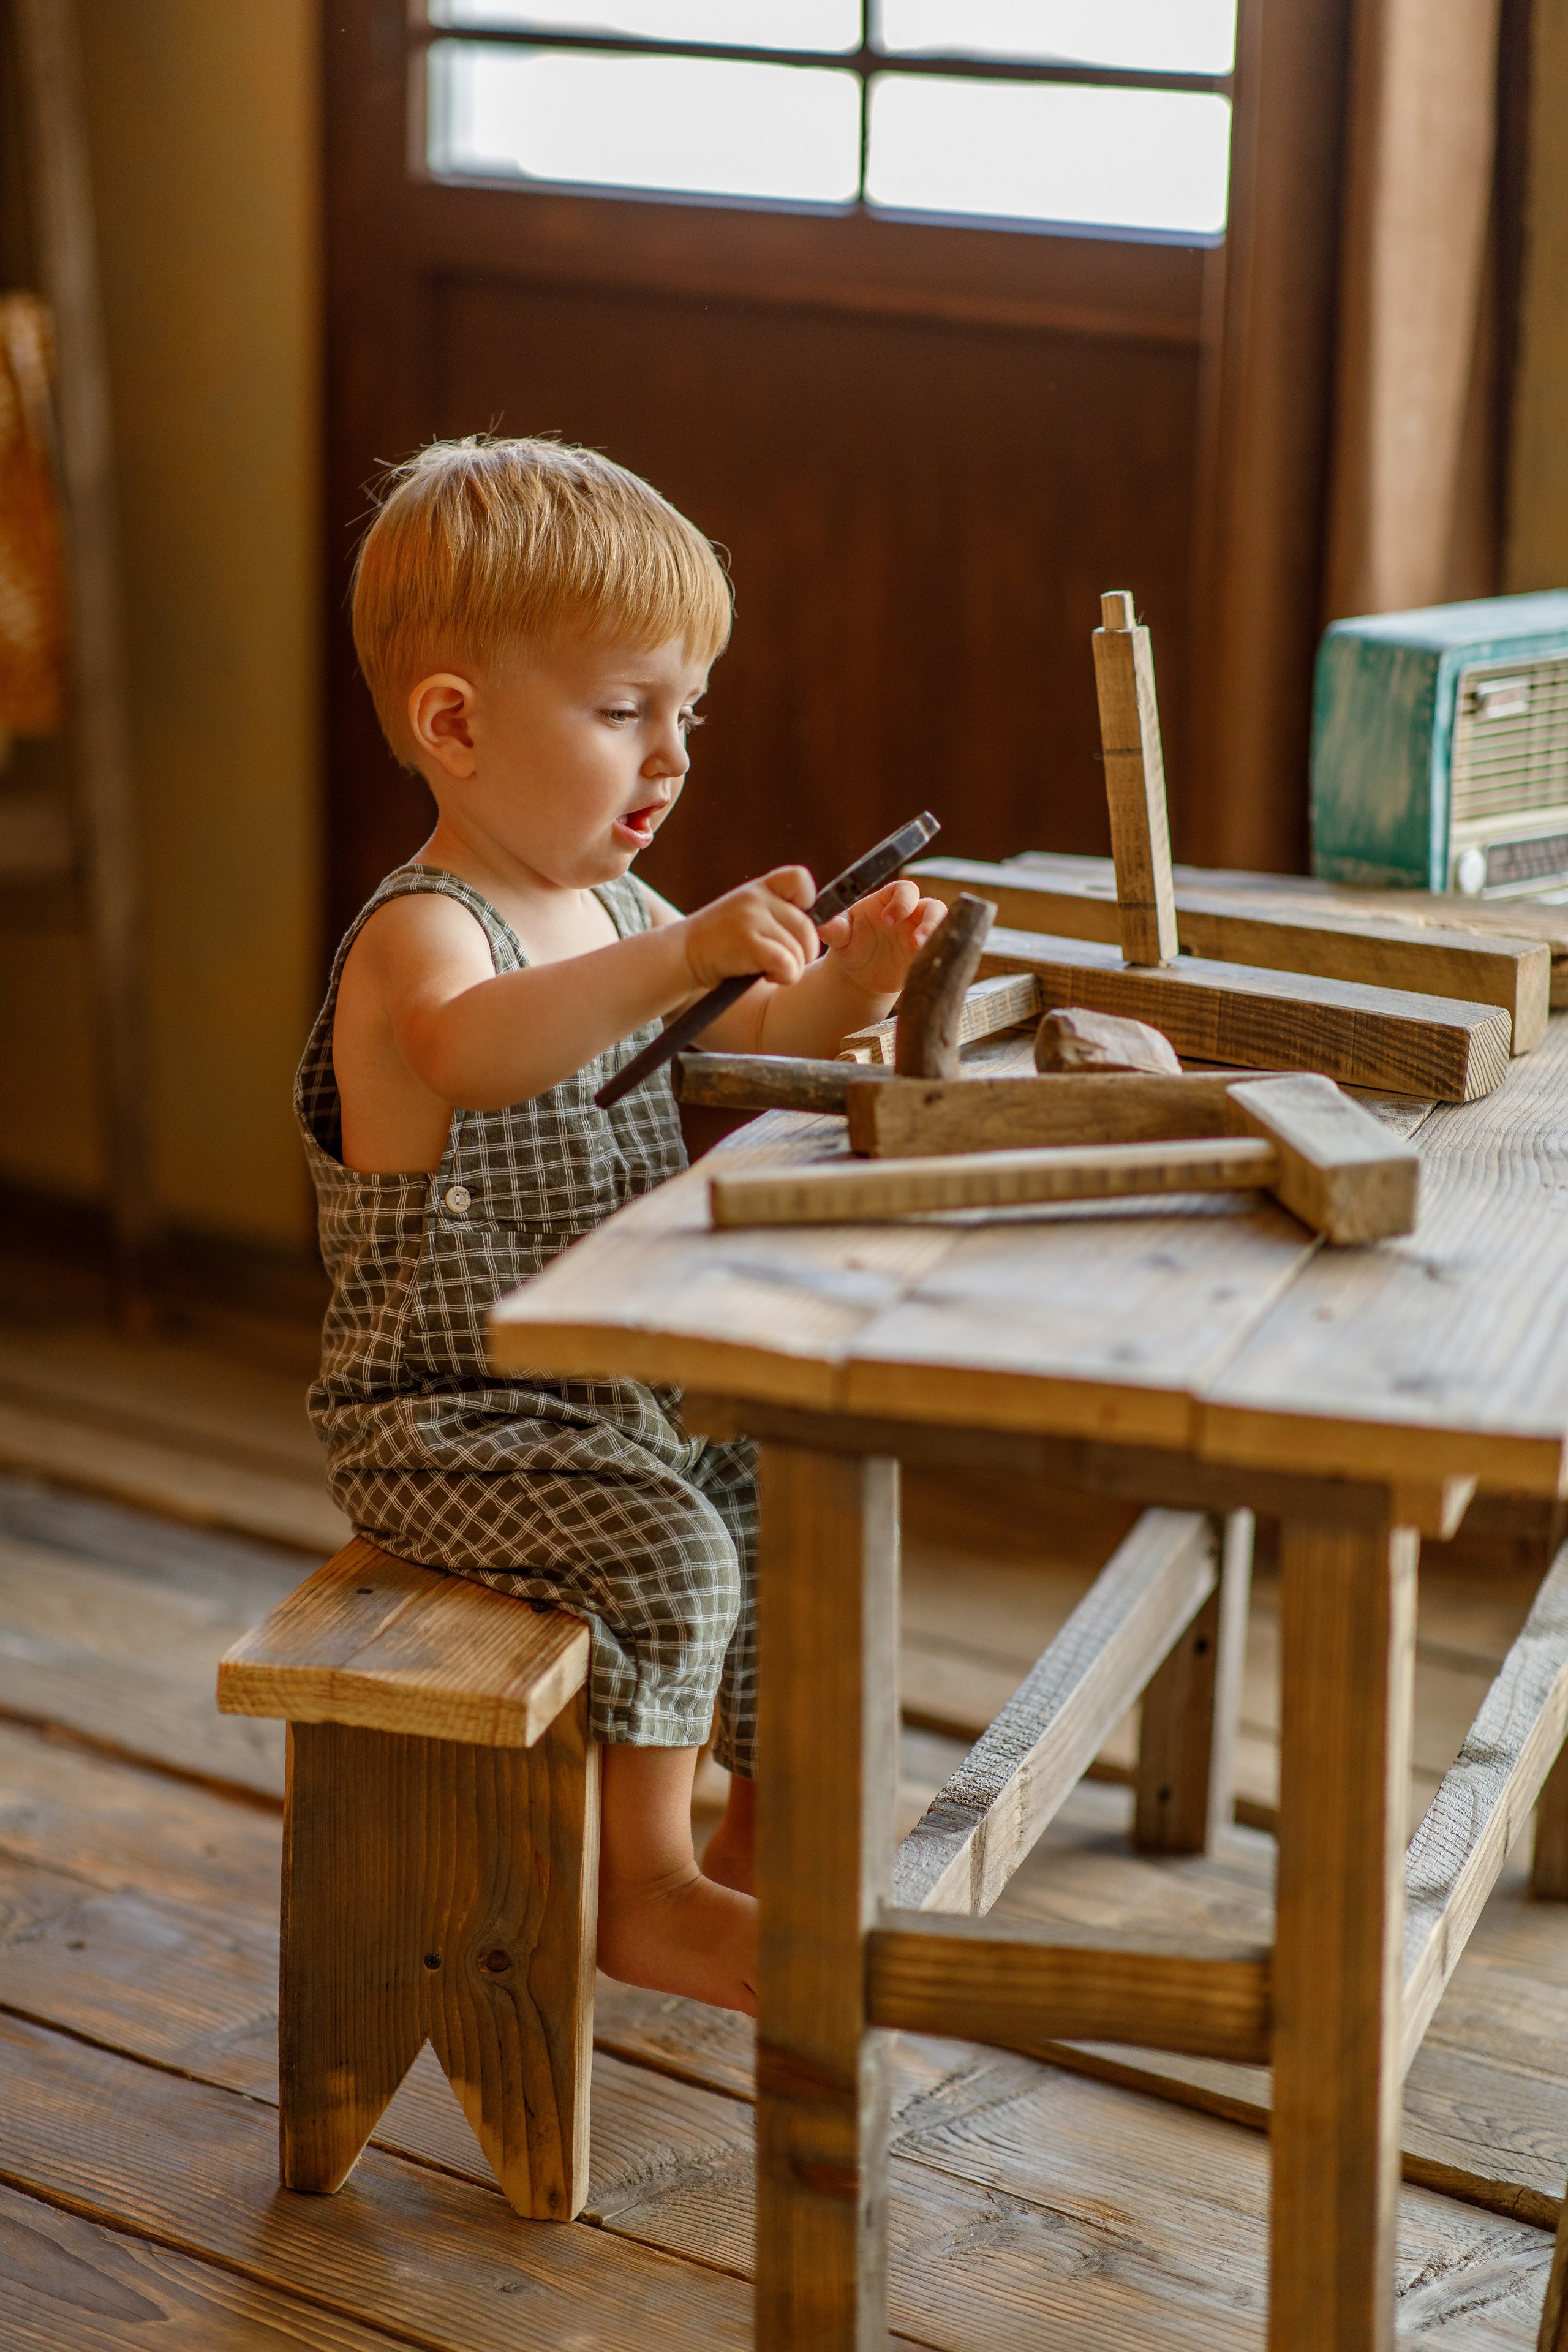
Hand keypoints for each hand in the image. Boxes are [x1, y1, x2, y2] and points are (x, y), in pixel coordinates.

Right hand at [680, 865, 821, 989]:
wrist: (682, 955)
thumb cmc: (722, 942)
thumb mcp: (749, 914)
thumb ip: (780, 913)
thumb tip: (830, 925)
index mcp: (761, 888)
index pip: (800, 879)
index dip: (808, 903)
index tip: (794, 923)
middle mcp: (757, 898)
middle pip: (807, 927)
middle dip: (803, 952)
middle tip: (782, 962)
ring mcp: (751, 918)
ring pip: (799, 950)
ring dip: (791, 969)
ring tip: (767, 969)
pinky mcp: (748, 942)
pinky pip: (788, 964)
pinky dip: (784, 977)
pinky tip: (766, 975)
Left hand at [818, 880, 945, 997]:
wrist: (859, 977)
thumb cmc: (850, 947)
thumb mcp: (840, 939)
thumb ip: (835, 930)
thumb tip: (824, 925)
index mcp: (888, 902)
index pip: (904, 889)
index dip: (901, 901)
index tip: (887, 920)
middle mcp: (910, 915)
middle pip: (932, 906)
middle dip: (928, 920)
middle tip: (914, 940)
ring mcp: (922, 935)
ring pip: (943, 927)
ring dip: (937, 937)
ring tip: (922, 951)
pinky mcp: (927, 955)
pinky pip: (942, 951)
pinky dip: (940, 955)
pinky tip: (929, 966)